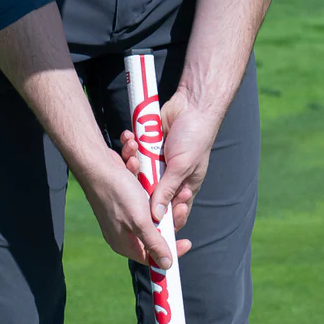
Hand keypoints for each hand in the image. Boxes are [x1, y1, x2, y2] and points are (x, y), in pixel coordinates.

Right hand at [80, 150, 191, 267]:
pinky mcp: (125, 199)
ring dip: (162, 200)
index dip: (171, 251)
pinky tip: (146, 177)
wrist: (97, 163)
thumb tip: (166, 265)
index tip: (188, 242)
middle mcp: (124, 232)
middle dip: (170, 218)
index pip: (152, 256)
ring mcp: (124, 215)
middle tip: (181, 205)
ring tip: (172, 188)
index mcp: (125, 243)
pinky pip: (143, 198)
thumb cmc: (117, 192)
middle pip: (155, 233)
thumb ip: (154, 243)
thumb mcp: (140, 221)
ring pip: (152, 214)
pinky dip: (148, 188)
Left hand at [119, 89, 220, 232]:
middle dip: (139, 184)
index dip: (162, 218)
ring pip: (137, 173)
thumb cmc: (195, 138)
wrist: (191, 105)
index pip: (172, 212)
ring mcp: (157, 163)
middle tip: (137, 172)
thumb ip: (167, 190)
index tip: (150, 216)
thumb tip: (155, 217)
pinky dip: (129, 144)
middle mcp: (170, 178)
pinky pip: (133, 152)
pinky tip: (128, 137)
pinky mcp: (147, 148)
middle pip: (148, 194)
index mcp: (184, 186)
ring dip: (131, 161)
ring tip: (133, 149)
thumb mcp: (182, 167)